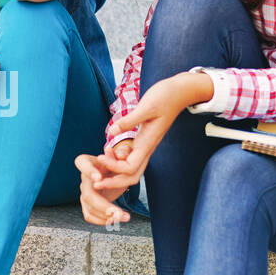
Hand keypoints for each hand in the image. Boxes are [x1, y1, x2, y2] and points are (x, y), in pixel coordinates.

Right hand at [75, 152, 130, 225]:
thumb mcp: (118, 156)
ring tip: (124, 217)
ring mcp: (85, 192)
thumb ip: (116, 154)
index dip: (89, 171)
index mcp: (87, 162)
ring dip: (106, 216)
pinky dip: (102, 221)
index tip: (98, 178)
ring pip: (90, 208)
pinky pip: (89, 215)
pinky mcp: (88, 204)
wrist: (115, 172)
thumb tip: (110, 150)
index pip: (82, 164)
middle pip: (88, 194)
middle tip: (118, 212)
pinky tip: (115, 220)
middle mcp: (84, 178)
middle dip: (104, 205)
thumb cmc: (115, 162)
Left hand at [95, 75, 196, 191]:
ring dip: (115, 172)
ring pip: (132, 169)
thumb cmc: (165, 97)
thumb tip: (112, 132)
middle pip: (132, 176)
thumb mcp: (146, 106)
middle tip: (96, 181)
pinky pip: (131, 157)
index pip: (130, 167)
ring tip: (99, 164)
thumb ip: (129, 120)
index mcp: (147, 143)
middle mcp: (147, 148)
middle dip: (114, 181)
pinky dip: (118, 160)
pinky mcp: (143, 140)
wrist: (179, 93)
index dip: (114, 167)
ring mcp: (146, 145)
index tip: (100, 157)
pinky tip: (107, 151)